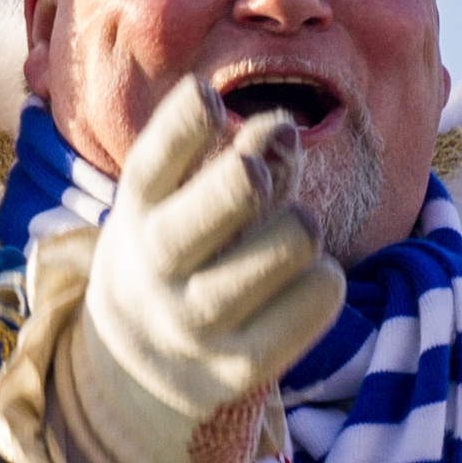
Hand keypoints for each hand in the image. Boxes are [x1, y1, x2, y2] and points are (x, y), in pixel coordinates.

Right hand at [60, 79, 344, 462]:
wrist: (140, 366)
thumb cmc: (186, 251)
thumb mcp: (187, 201)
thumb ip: (244, 159)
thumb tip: (283, 127)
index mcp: (138, 214)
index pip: (150, 167)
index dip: (179, 128)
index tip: (207, 94)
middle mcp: (157, 271)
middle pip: (195, 223)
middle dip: (237, 187)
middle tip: (257, 172)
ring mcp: (196, 324)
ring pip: (274, 257)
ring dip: (299, 227)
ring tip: (301, 227)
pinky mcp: (240, 368)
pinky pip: (309, 306)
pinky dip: (323, 282)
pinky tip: (316, 277)